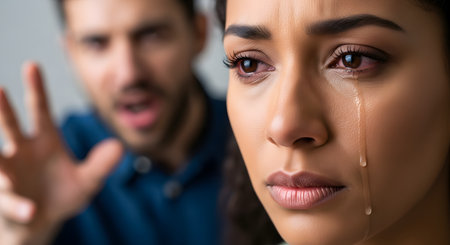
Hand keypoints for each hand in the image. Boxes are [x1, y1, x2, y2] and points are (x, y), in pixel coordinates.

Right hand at [0, 62, 122, 244]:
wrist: (43, 222)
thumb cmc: (62, 195)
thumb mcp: (87, 182)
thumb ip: (100, 165)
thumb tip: (119, 146)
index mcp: (44, 140)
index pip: (39, 110)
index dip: (36, 88)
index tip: (32, 64)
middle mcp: (21, 151)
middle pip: (9, 125)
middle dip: (2, 108)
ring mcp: (8, 173)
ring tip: (6, 172)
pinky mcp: (4, 199)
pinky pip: (7, 200)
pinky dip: (17, 205)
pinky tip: (30, 210)